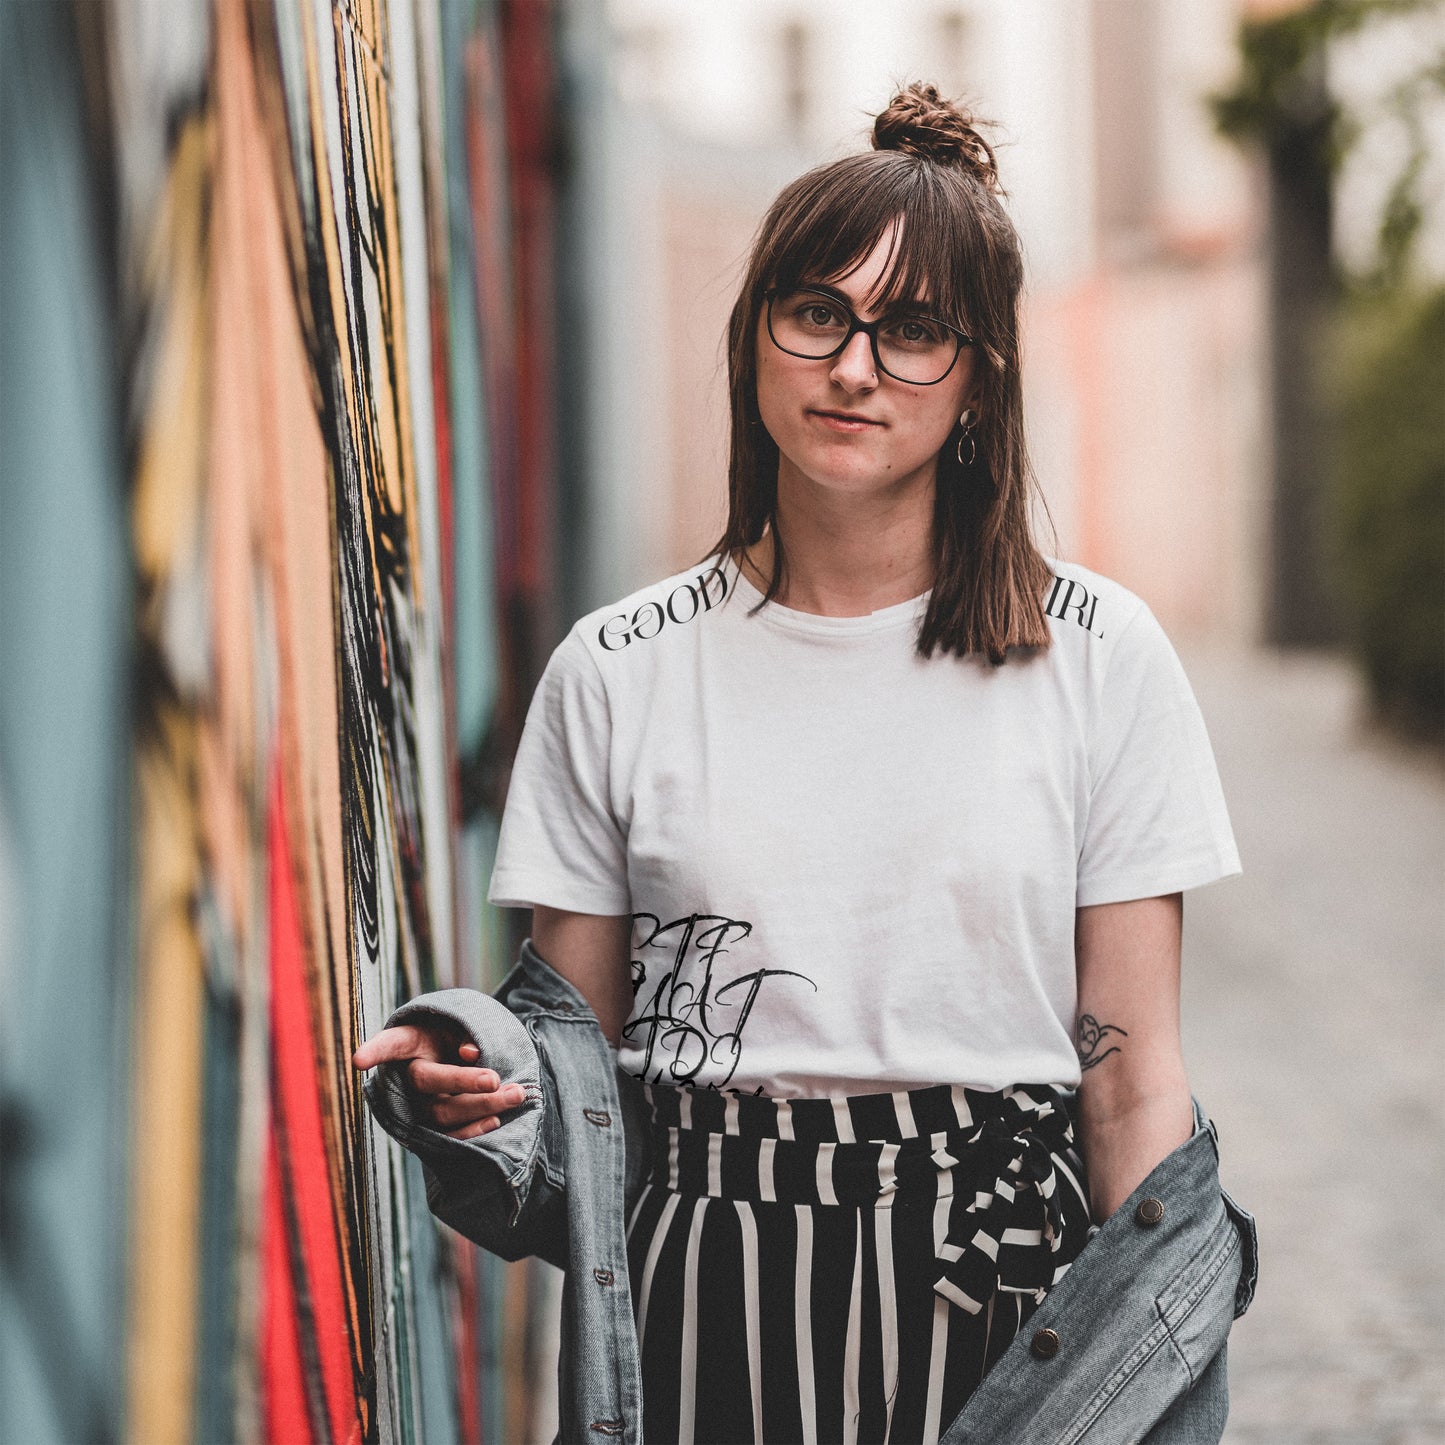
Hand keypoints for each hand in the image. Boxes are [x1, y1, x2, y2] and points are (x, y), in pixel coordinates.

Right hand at [352, 1022, 526, 1139]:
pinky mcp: (433, 1127)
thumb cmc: (456, 1036)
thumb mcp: (460, 1025)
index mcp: (409, 1042)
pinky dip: (473, 1131)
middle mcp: (408, 1075)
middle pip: (429, 1081)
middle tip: (496, 1079)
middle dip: (465, 1082)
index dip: (374, 1051)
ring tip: (517, 1094)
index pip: (390, 1043)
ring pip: (443, 1112)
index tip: (357, 1061)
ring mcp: (418, 1105)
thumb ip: (465, 1033)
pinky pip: (448, 1136)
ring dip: (482, 1106)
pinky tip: (496, 1121)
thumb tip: (470, 1053)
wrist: (459, 1060)